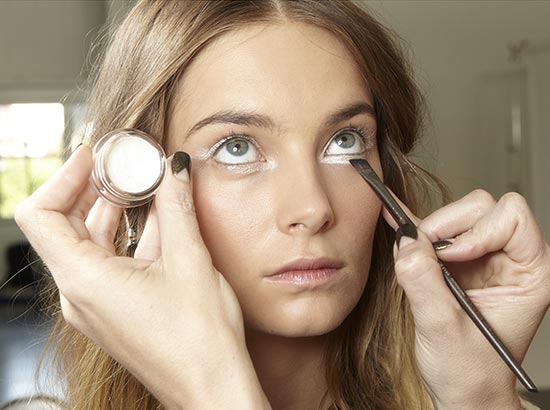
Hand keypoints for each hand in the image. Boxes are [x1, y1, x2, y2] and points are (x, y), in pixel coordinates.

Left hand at [15, 146, 270, 409]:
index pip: (41, 215)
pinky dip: (127, 236)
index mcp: (85, 281)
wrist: (212, 389)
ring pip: (89, 243)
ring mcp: (96, 304)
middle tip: (126, 164)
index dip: (62, 177)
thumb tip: (174, 166)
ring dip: (113, 211)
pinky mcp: (114, 310)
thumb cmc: (200, 339)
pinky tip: (158, 220)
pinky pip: (109, 262)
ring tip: (144, 185)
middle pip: (64, 226)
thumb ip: (177, 207)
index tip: (93, 155)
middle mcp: (80, 294)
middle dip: (93, 188)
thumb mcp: (190, 261)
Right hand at [384, 189, 549, 409]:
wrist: (462, 392)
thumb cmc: (471, 373)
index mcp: (530, 273)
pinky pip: (434, 232)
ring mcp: (481, 258)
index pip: (512, 217)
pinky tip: (395, 220)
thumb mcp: (444, 329)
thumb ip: (424, 282)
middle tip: (425, 257)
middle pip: (480, 208)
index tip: (450, 259)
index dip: (477, 231)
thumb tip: (405, 241)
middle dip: (446, 228)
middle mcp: (509, 260)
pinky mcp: (455, 262)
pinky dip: (413, 226)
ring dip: (428, 234)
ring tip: (415, 265)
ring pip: (455, 216)